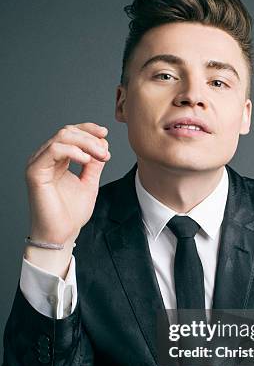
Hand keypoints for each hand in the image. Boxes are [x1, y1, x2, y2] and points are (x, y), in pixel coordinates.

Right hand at [25, 122, 109, 244]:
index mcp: (56, 159)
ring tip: (100, 156)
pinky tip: (86, 160)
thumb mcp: (89, 183)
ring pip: (61, 137)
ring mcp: (38, 163)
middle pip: (67, 132)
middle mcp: (45, 158)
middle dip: (90, 137)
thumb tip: (102, 145)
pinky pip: (54, 150)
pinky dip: (73, 151)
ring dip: (86, 143)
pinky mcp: (35, 172)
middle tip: (106, 153)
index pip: (70, 134)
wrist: (62, 235)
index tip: (105, 134)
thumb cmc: (71, 214)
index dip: (88, 130)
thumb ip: (94, 164)